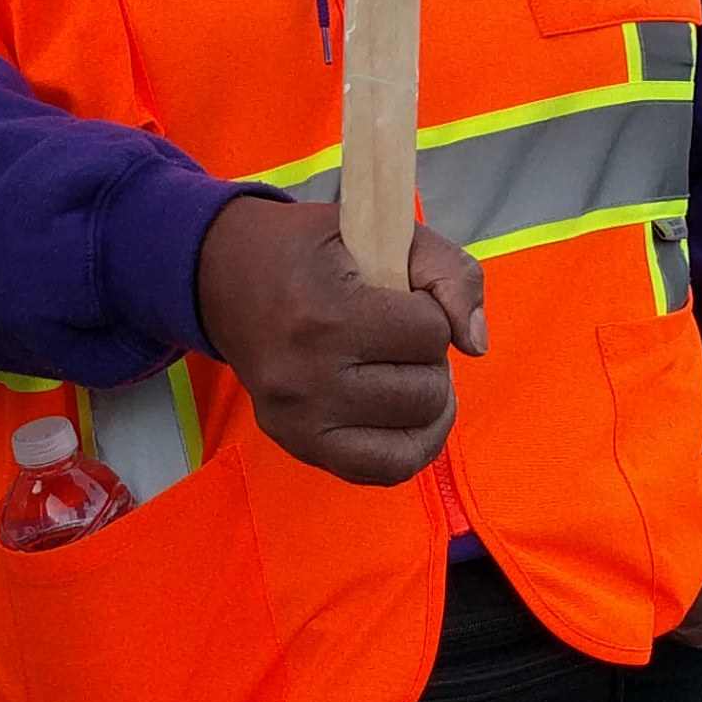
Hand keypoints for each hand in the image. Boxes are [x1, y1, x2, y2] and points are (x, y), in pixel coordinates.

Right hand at [195, 196, 485, 487]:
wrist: (225, 279)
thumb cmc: (313, 253)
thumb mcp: (382, 230)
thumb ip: (448, 271)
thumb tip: (476, 346)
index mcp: (326, 314)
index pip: (429, 332)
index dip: (428, 309)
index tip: (397, 296)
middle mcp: (308, 377)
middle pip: (427, 389)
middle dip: (427, 358)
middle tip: (394, 336)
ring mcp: (299, 421)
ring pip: (415, 433)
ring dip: (423, 400)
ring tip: (400, 371)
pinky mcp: (298, 446)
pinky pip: (382, 472)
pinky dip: (409, 447)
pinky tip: (406, 418)